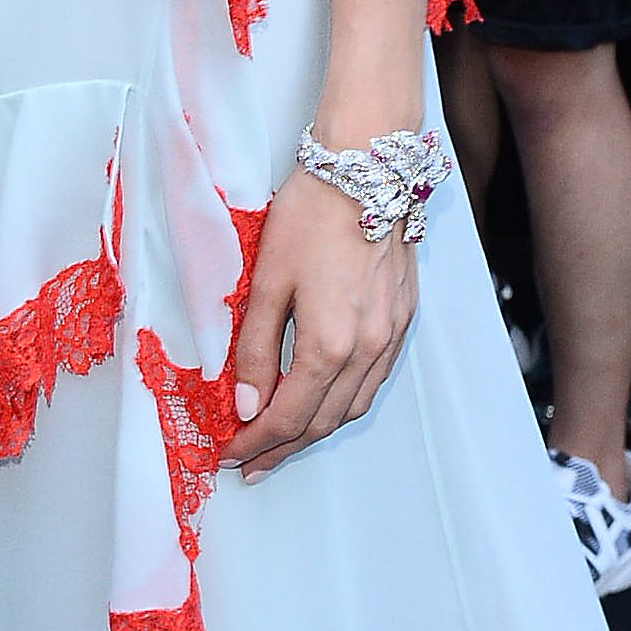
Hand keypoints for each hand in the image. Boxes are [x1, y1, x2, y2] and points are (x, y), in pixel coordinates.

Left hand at [223, 166, 416, 480]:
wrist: (364, 168)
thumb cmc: (310, 214)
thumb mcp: (266, 281)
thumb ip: (254, 349)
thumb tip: (245, 406)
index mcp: (330, 343)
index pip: (288, 416)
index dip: (255, 442)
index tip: (227, 455)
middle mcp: (368, 348)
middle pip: (323, 421)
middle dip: (283, 448)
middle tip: (248, 462)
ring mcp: (391, 335)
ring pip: (353, 406)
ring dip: (316, 430)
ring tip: (282, 442)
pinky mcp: (404, 318)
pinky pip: (374, 379)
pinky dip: (345, 400)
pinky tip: (323, 399)